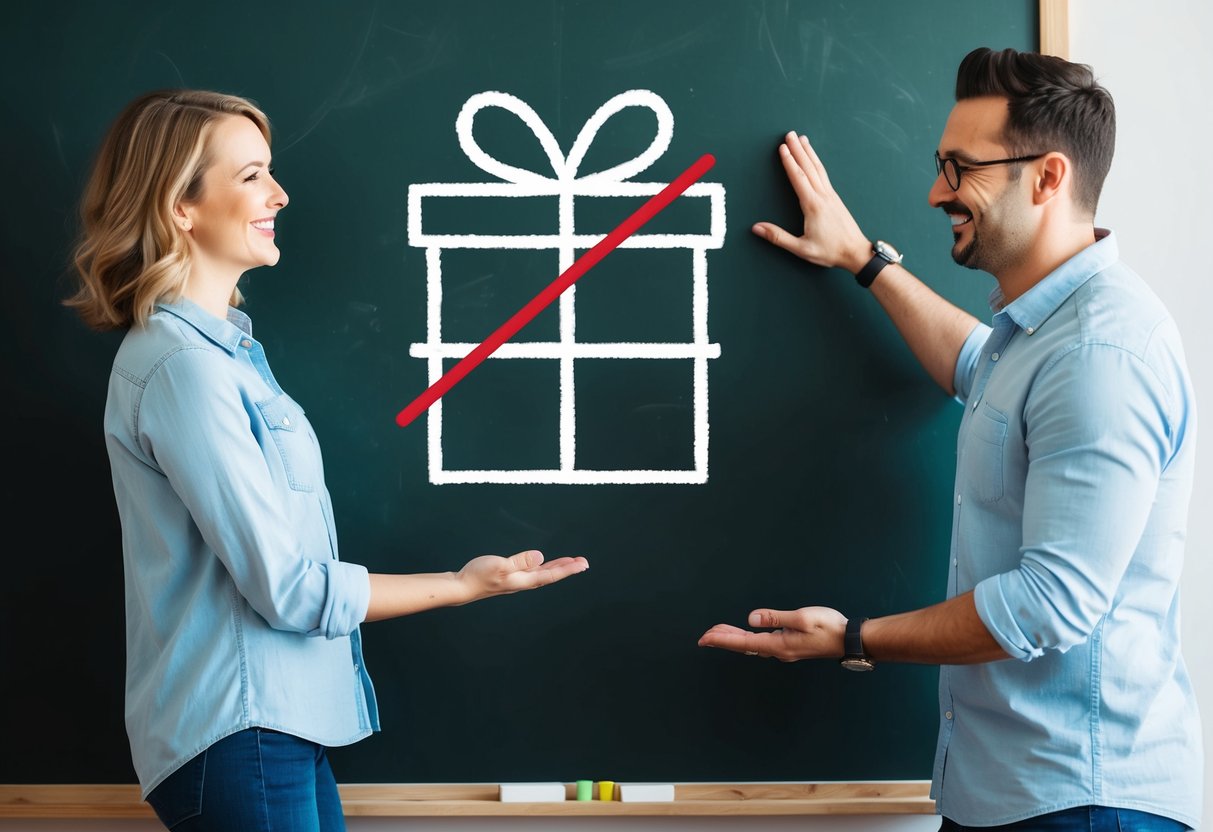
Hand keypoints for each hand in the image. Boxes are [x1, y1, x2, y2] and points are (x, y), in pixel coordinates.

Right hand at [457, 550, 588, 601]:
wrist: (462, 587)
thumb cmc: (478, 575)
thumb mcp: (500, 564)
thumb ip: (520, 561)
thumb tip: (541, 557)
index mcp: (523, 580)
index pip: (551, 575)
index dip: (568, 569)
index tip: (582, 565)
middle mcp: (523, 582)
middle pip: (550, 575)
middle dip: (567, 569)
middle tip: (583, 563)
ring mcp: (516, 580)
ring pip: (543, 574)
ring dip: (557, 568)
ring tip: (570, 562)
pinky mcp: (510, 577)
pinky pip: (534, 572)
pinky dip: (544, 568)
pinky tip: (544, 565)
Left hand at [698, 606, 846, 661]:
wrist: (849, 640)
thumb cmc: (829, 627)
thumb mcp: (802, 618)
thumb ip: (775, 618)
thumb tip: (751, 618)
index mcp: (778, 644)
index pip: (743, 642)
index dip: (722, 639)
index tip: (704, 638)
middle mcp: (779, 650)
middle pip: (744, 646)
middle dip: (723, 640)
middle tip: (704, 637)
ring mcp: (784, 649)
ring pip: (752, 645)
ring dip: (734, 638)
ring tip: (718, 632)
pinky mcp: (790, 646)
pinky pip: (761, 643)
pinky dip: (748, 638)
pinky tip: (746, 633)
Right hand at [752, 132, 871, 273]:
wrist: (856, 252)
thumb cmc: (830, 251)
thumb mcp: (801, 248)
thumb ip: (778, 237)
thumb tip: (757, 228)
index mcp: (813, 205)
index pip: (798, 178)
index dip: (789, 162)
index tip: (782, 148)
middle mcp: (823, 196)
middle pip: (808, 167)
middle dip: (798, 149)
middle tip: (790, 134)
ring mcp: (831, 196)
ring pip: (818, 168)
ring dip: (809, 153)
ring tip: (803, 139)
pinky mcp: (835, 199)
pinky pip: (824, 175)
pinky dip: (817, 163)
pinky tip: (815, 160)